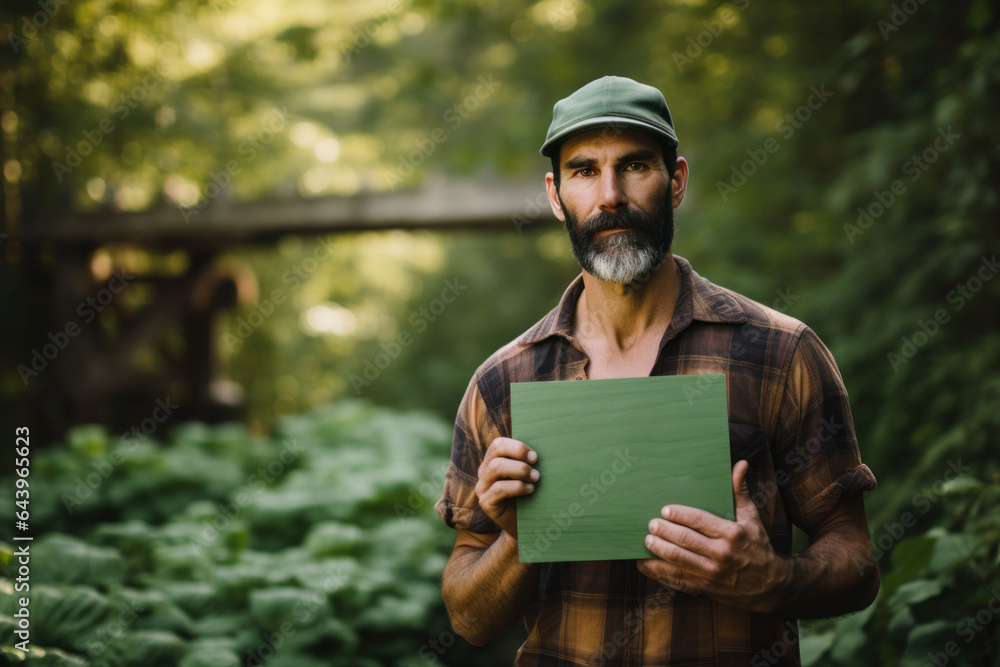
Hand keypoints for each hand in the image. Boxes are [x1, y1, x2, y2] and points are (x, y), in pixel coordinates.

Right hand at [475, 437, 539, 538]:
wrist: (525, 526)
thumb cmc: (529, 496)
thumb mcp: (527, 476)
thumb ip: (527, 462)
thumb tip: (538, 450)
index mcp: (493, 461)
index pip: (498, 444)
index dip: (517, 446)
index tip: (534, 456)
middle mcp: (484, 472)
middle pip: (496, 452)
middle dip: (518, 453)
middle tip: (535, 463)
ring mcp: (482, 487)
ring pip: (496, 467)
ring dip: (519, 470)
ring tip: (535, 477)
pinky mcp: (485, 502)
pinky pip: (498, 488)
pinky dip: (517, 487)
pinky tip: (530, 490)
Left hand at [636, 460, 791, 612]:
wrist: (770, 585)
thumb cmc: (758, 546)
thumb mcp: (752, 518)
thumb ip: (740, 492)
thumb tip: (740, 464)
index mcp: (732, 533)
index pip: (699, 520)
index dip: (679, 515)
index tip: (665, 510)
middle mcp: (722, 554)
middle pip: (685, 540)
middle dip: (664, 531)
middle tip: (651, 524)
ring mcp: (712, 573)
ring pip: (678, 560)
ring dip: (658, 549)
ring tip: (646, 539)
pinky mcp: (705, 587)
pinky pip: (676, 579)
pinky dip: (658, 572)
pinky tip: (644, 563)